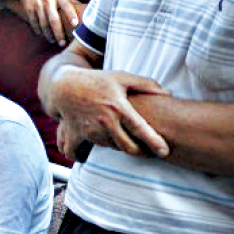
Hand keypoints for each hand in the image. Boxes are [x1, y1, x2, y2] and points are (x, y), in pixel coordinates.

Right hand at [7, 0, 81, 46]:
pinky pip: (34, 23)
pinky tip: (43, 34)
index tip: (76, 24)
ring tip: (54, 41)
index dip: (71, 15)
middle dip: (58, 33)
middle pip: (54, 19)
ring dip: (48, 34)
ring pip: (43, 24)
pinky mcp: (29, 9)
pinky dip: (38, 30)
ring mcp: (37, 6)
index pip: (67, 6)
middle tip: (63, 43)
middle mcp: (48, 0)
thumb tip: (85, 9)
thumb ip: (70, 0)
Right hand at [48, 67, 170, 158]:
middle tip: (147, 152)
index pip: (140, 129)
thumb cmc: (97, 81)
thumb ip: (147, 85)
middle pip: (128, 147)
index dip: (154, 142)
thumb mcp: (122, 77)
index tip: (164, 152)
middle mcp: (104, 121)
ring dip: (117, 148)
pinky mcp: (75, 135)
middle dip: (141, 152)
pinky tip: (86, 155)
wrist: (64, 85)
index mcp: (119, 107)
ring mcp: (88, 130)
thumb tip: (169, 93)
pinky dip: (82, 156)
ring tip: (122, 142)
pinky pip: (77, 153)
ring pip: (109, 148)